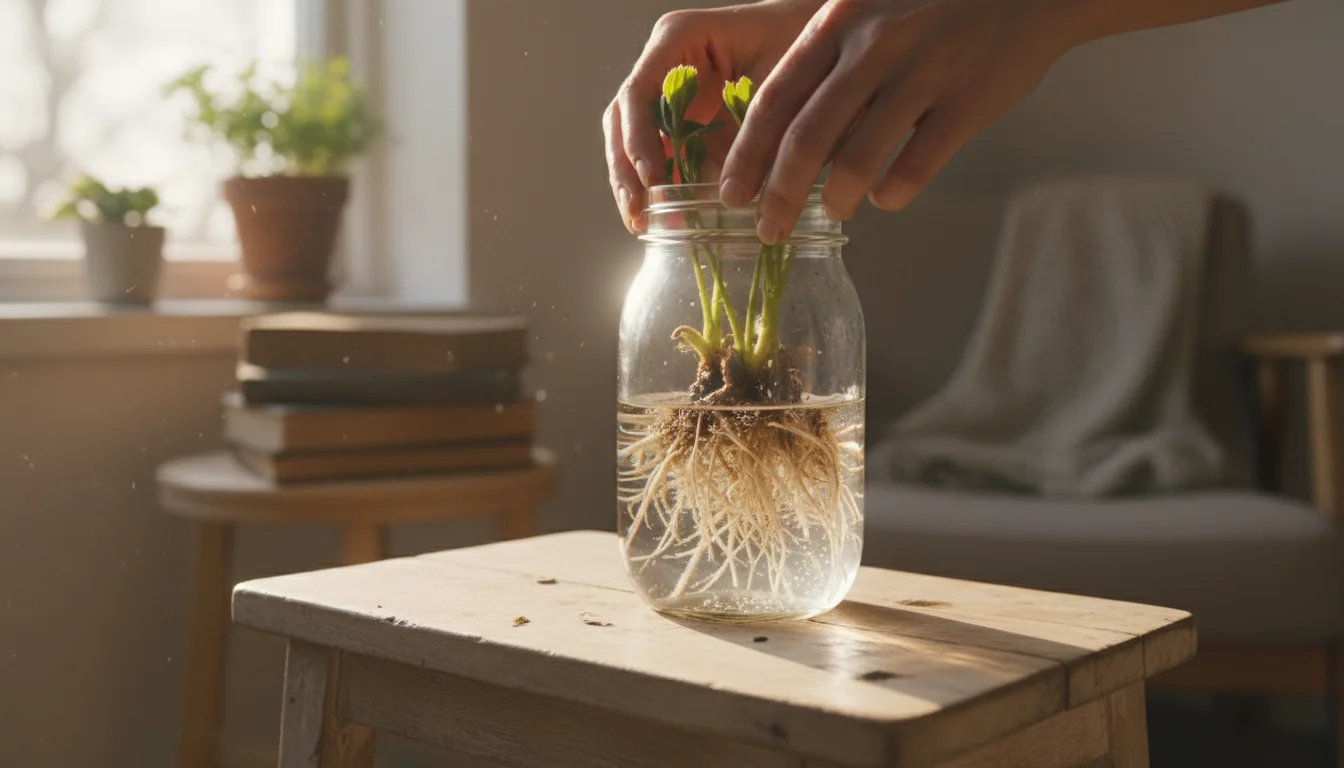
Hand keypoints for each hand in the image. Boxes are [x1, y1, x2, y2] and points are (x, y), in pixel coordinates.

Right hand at [604, 0, 824, 232]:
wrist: (828, 38)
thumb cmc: (803, 42)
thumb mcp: (778, 81)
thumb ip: (746, 131)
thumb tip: (717, 193)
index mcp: (679, 37)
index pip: (639, 90)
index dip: (638, 137)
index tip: (652, 177)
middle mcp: (665, 60)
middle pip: (624, 117)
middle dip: (626, 168)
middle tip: (638, 210)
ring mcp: (671, 90)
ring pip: (632, 137)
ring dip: (633, 181)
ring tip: (640, 220)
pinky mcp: (684, 116)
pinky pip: (661, 150)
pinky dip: (658, 182)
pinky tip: (660, 214)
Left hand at [719, 0, 1076, 242]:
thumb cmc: (931, 6)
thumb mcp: (865, 10)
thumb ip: (823, 59)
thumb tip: (773, 135)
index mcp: (837, 23)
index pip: (774, 100)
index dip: (747, 155)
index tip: (731, 195)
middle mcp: (875, 45)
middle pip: (806, 138)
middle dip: (778, 195)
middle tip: (768, 230)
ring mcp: (924, 73)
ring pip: (858, 160)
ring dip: (836, 199)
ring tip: (833, 210)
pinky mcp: (969, 101)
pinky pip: (916, 166)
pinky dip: (892, 194)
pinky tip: (886, 198)